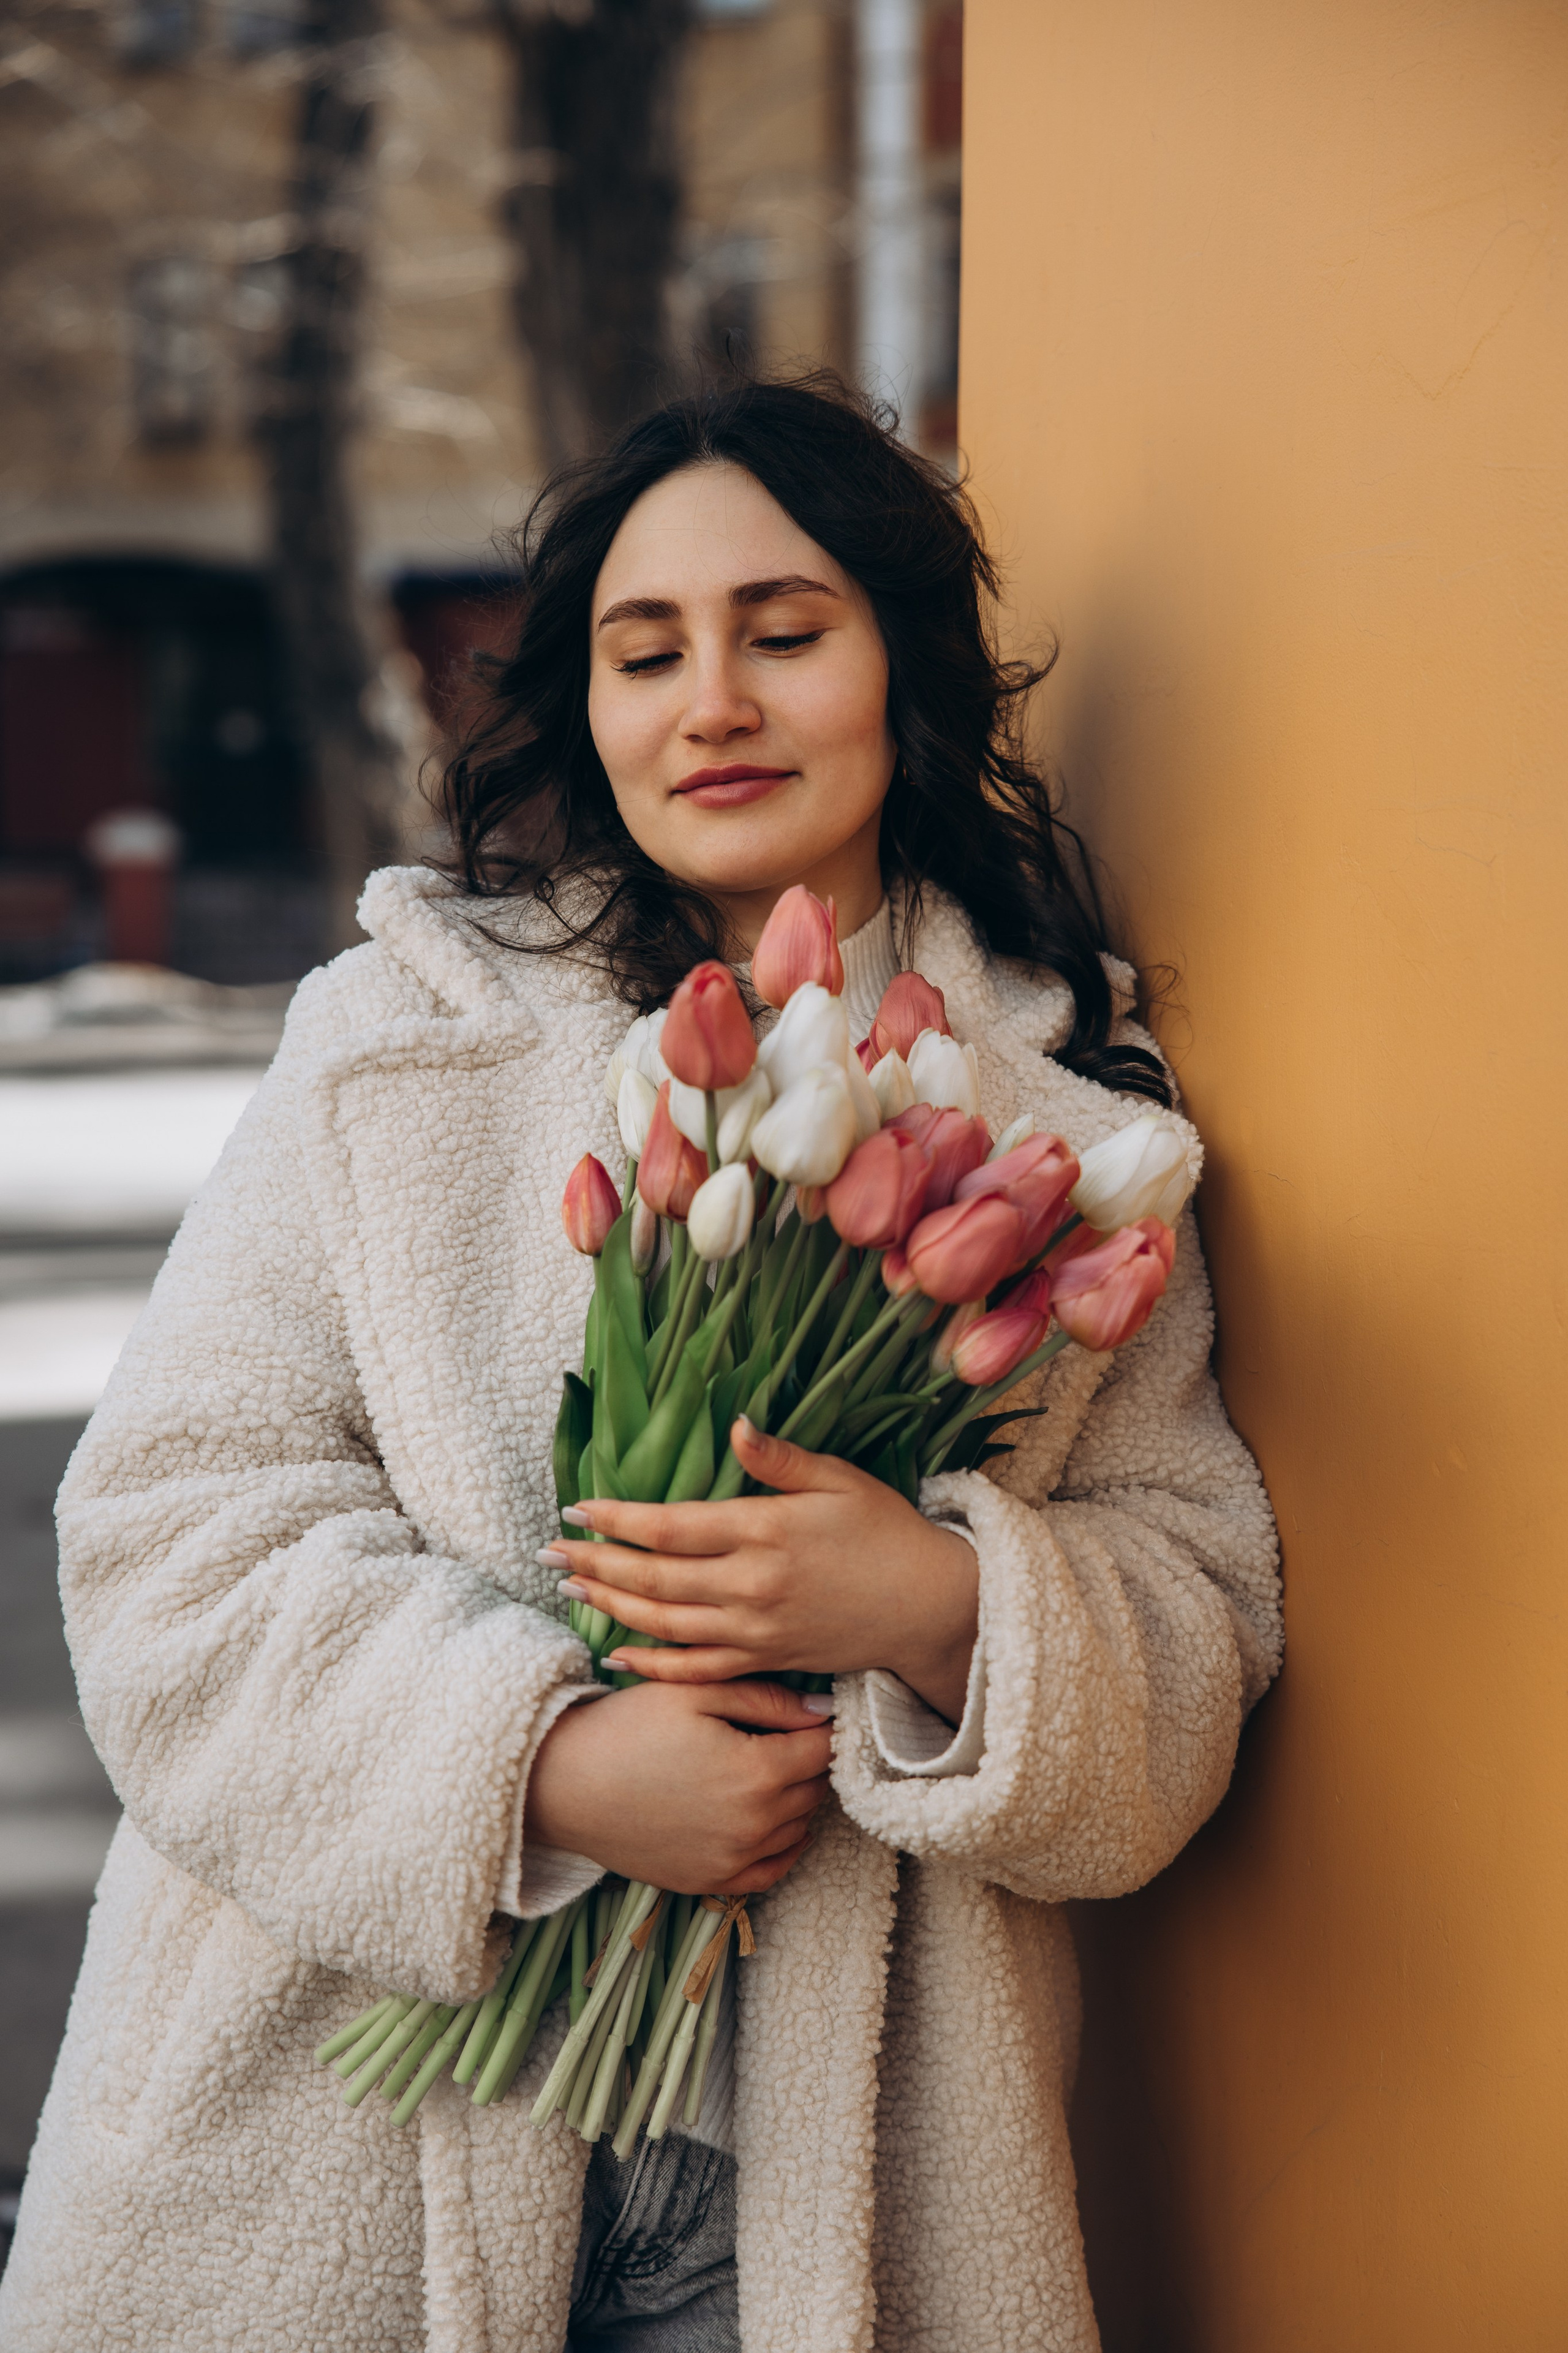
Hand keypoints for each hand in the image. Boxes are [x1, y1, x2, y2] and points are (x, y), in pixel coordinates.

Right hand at [523, 1676, 832, 1895]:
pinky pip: (771, 1870)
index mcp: (756, 1773)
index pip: (823, 1750)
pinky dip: (781, 1844)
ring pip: (798, 1827)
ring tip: (768, 1768)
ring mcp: (732, 1862)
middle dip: (809, 1760)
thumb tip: (825, 1710)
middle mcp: (753, 1827)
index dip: (824, 1726)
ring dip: (794, 1798)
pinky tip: (769, 1819)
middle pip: (814, 1789)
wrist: (564, 1785)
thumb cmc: (628, 1728)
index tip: (815, 1712)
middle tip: (788, 1734)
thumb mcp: (697, 1692)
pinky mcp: (709, 1883)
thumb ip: (769, 1699)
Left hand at [546, 1417, 979, 1725]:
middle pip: (655, 1577)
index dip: (618, 1519)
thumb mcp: (840, 1480)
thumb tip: (734, 1425)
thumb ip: (780, 1459)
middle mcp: (752, 1586)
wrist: (927, 1606)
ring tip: (571, 1590)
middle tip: (550, 1553)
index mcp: (766, 1532)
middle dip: (596, 1564)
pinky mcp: (765, 1661)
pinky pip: (696, 1671)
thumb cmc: (884, 1532)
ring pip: (664, 1624)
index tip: (577, 1510)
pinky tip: (619, 1655)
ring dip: (611, 1607)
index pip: (672, 1526)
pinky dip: (653, 1666)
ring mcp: (755, 1630)